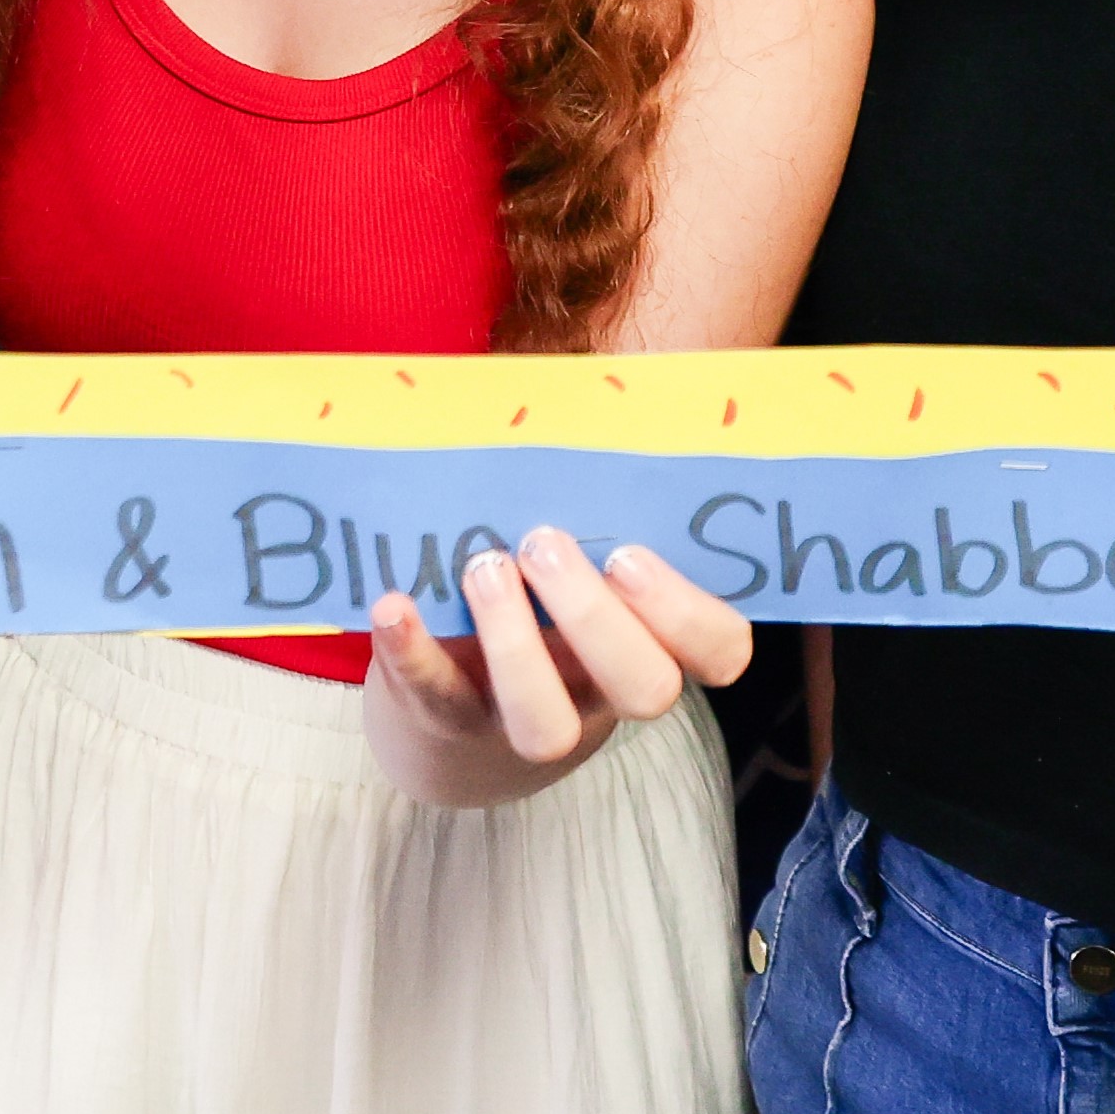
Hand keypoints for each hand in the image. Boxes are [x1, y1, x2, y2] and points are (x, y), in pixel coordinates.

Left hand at [362, 528, 750, 810]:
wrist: (454, 712)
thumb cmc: (539, 590)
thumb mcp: (585, 548)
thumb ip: (603, 493)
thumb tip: (602, 389)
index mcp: (651, 640)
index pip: (720, 650)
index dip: (689, 613)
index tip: (630, 552)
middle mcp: (601, 690)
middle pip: (645, 689)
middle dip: (599, 618)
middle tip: (547, 543)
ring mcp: (526, 717)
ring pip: (547, 724)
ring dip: (515, 642)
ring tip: (485, 565)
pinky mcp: (449, 719)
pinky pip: (435, 699)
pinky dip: (412, 651)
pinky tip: (394, 602)